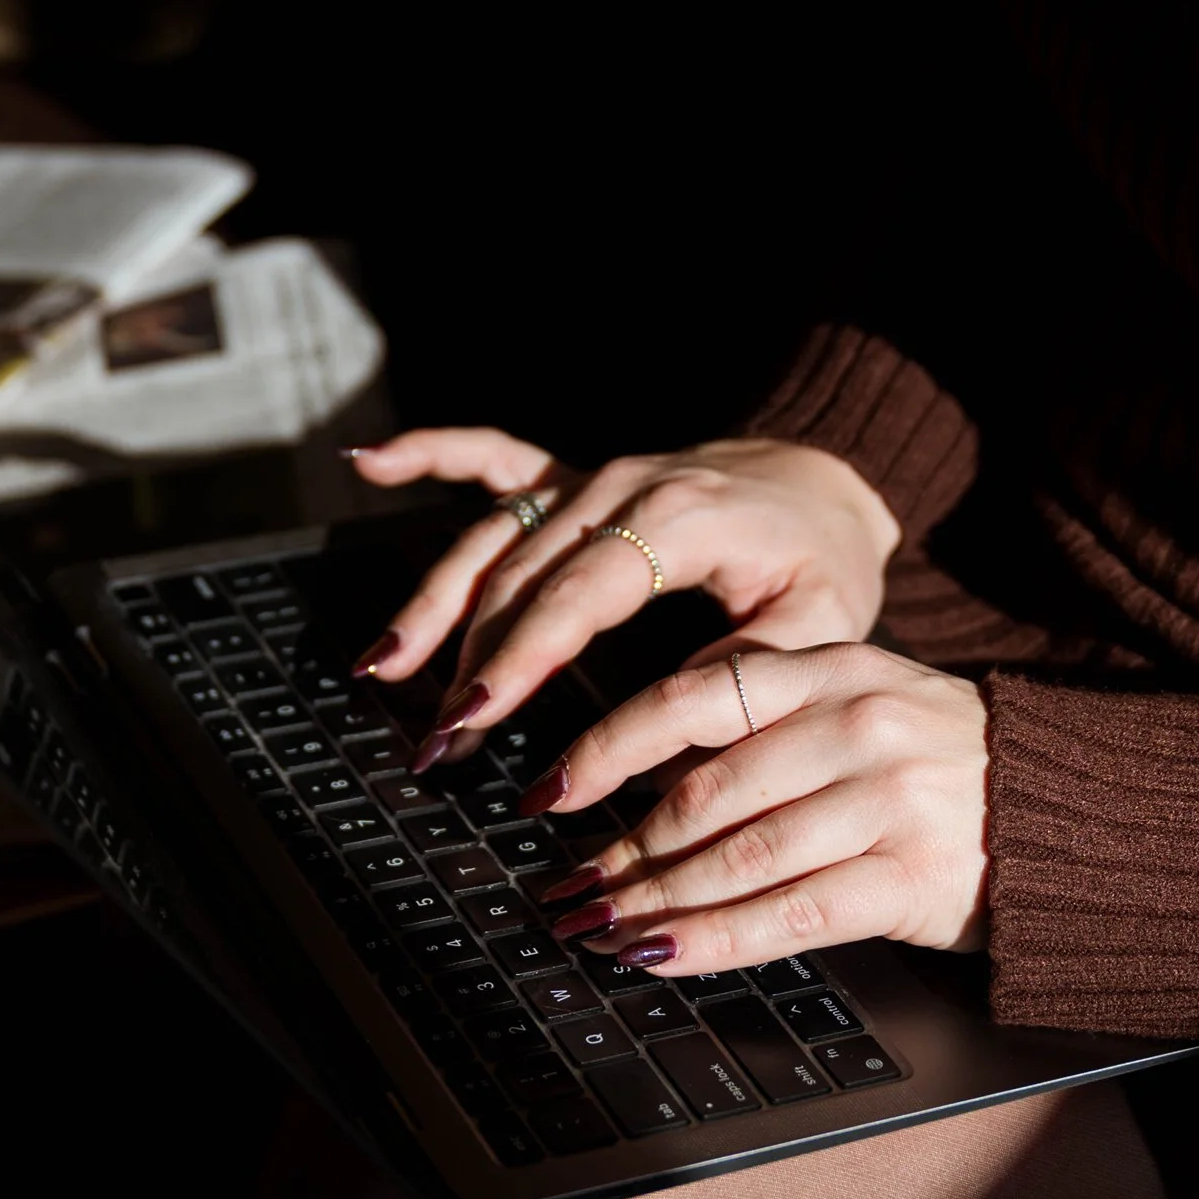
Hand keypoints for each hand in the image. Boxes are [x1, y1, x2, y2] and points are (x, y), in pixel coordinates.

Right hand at [345, 426, 900, 764]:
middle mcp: (621, 489)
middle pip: (520, 577)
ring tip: (377, 665)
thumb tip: (667, 742)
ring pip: (492, 536)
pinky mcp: (576, 478)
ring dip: (431, 600)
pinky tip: (368, 463)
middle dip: (467, 661)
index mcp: (678, 521)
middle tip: (433, 740)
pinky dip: (429, 455)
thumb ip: (747, 676)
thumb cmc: (824, 559)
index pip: (579, 595)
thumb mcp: (819, 624)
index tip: (475, 713)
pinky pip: (493, 458)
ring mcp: (592, 478)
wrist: (829, 475)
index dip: (521, 656)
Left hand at [529, 642, 989, 970]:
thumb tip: (643, 778)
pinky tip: (662, 954)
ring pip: (736, 859)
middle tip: (566, 884)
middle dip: (620, 848)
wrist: (1073, 812)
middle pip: (704, 792)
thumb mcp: (864, 704)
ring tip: (598, 928)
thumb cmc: (943, 764)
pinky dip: (711, 941)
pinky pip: (786, 915)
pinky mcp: (908, 878)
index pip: (693, 698)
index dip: (607, 747)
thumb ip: (768, 724)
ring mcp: (886, 802)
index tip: (548, 788)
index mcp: (832, 669)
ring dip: (651, 902)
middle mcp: (856, 725)